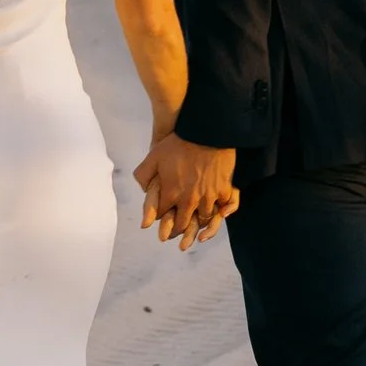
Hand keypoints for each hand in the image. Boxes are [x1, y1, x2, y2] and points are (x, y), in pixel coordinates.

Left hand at [135, 133, 238, 248]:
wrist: (205, 132)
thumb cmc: (178, 143)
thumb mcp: (153, 156)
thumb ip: (143, 175)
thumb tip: (141, 189)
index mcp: (171, 194)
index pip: (163, 216)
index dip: (161, 218)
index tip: (162, 218)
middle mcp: (189, 200)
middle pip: (183, 224)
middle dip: (177, 230)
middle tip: (175, 234)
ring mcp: (208, 197)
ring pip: (203, 220)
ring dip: (199, 223)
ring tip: (196, 225)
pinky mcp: (223, 190)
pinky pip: (224, 209)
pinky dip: (221, 213)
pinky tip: (218, 213)